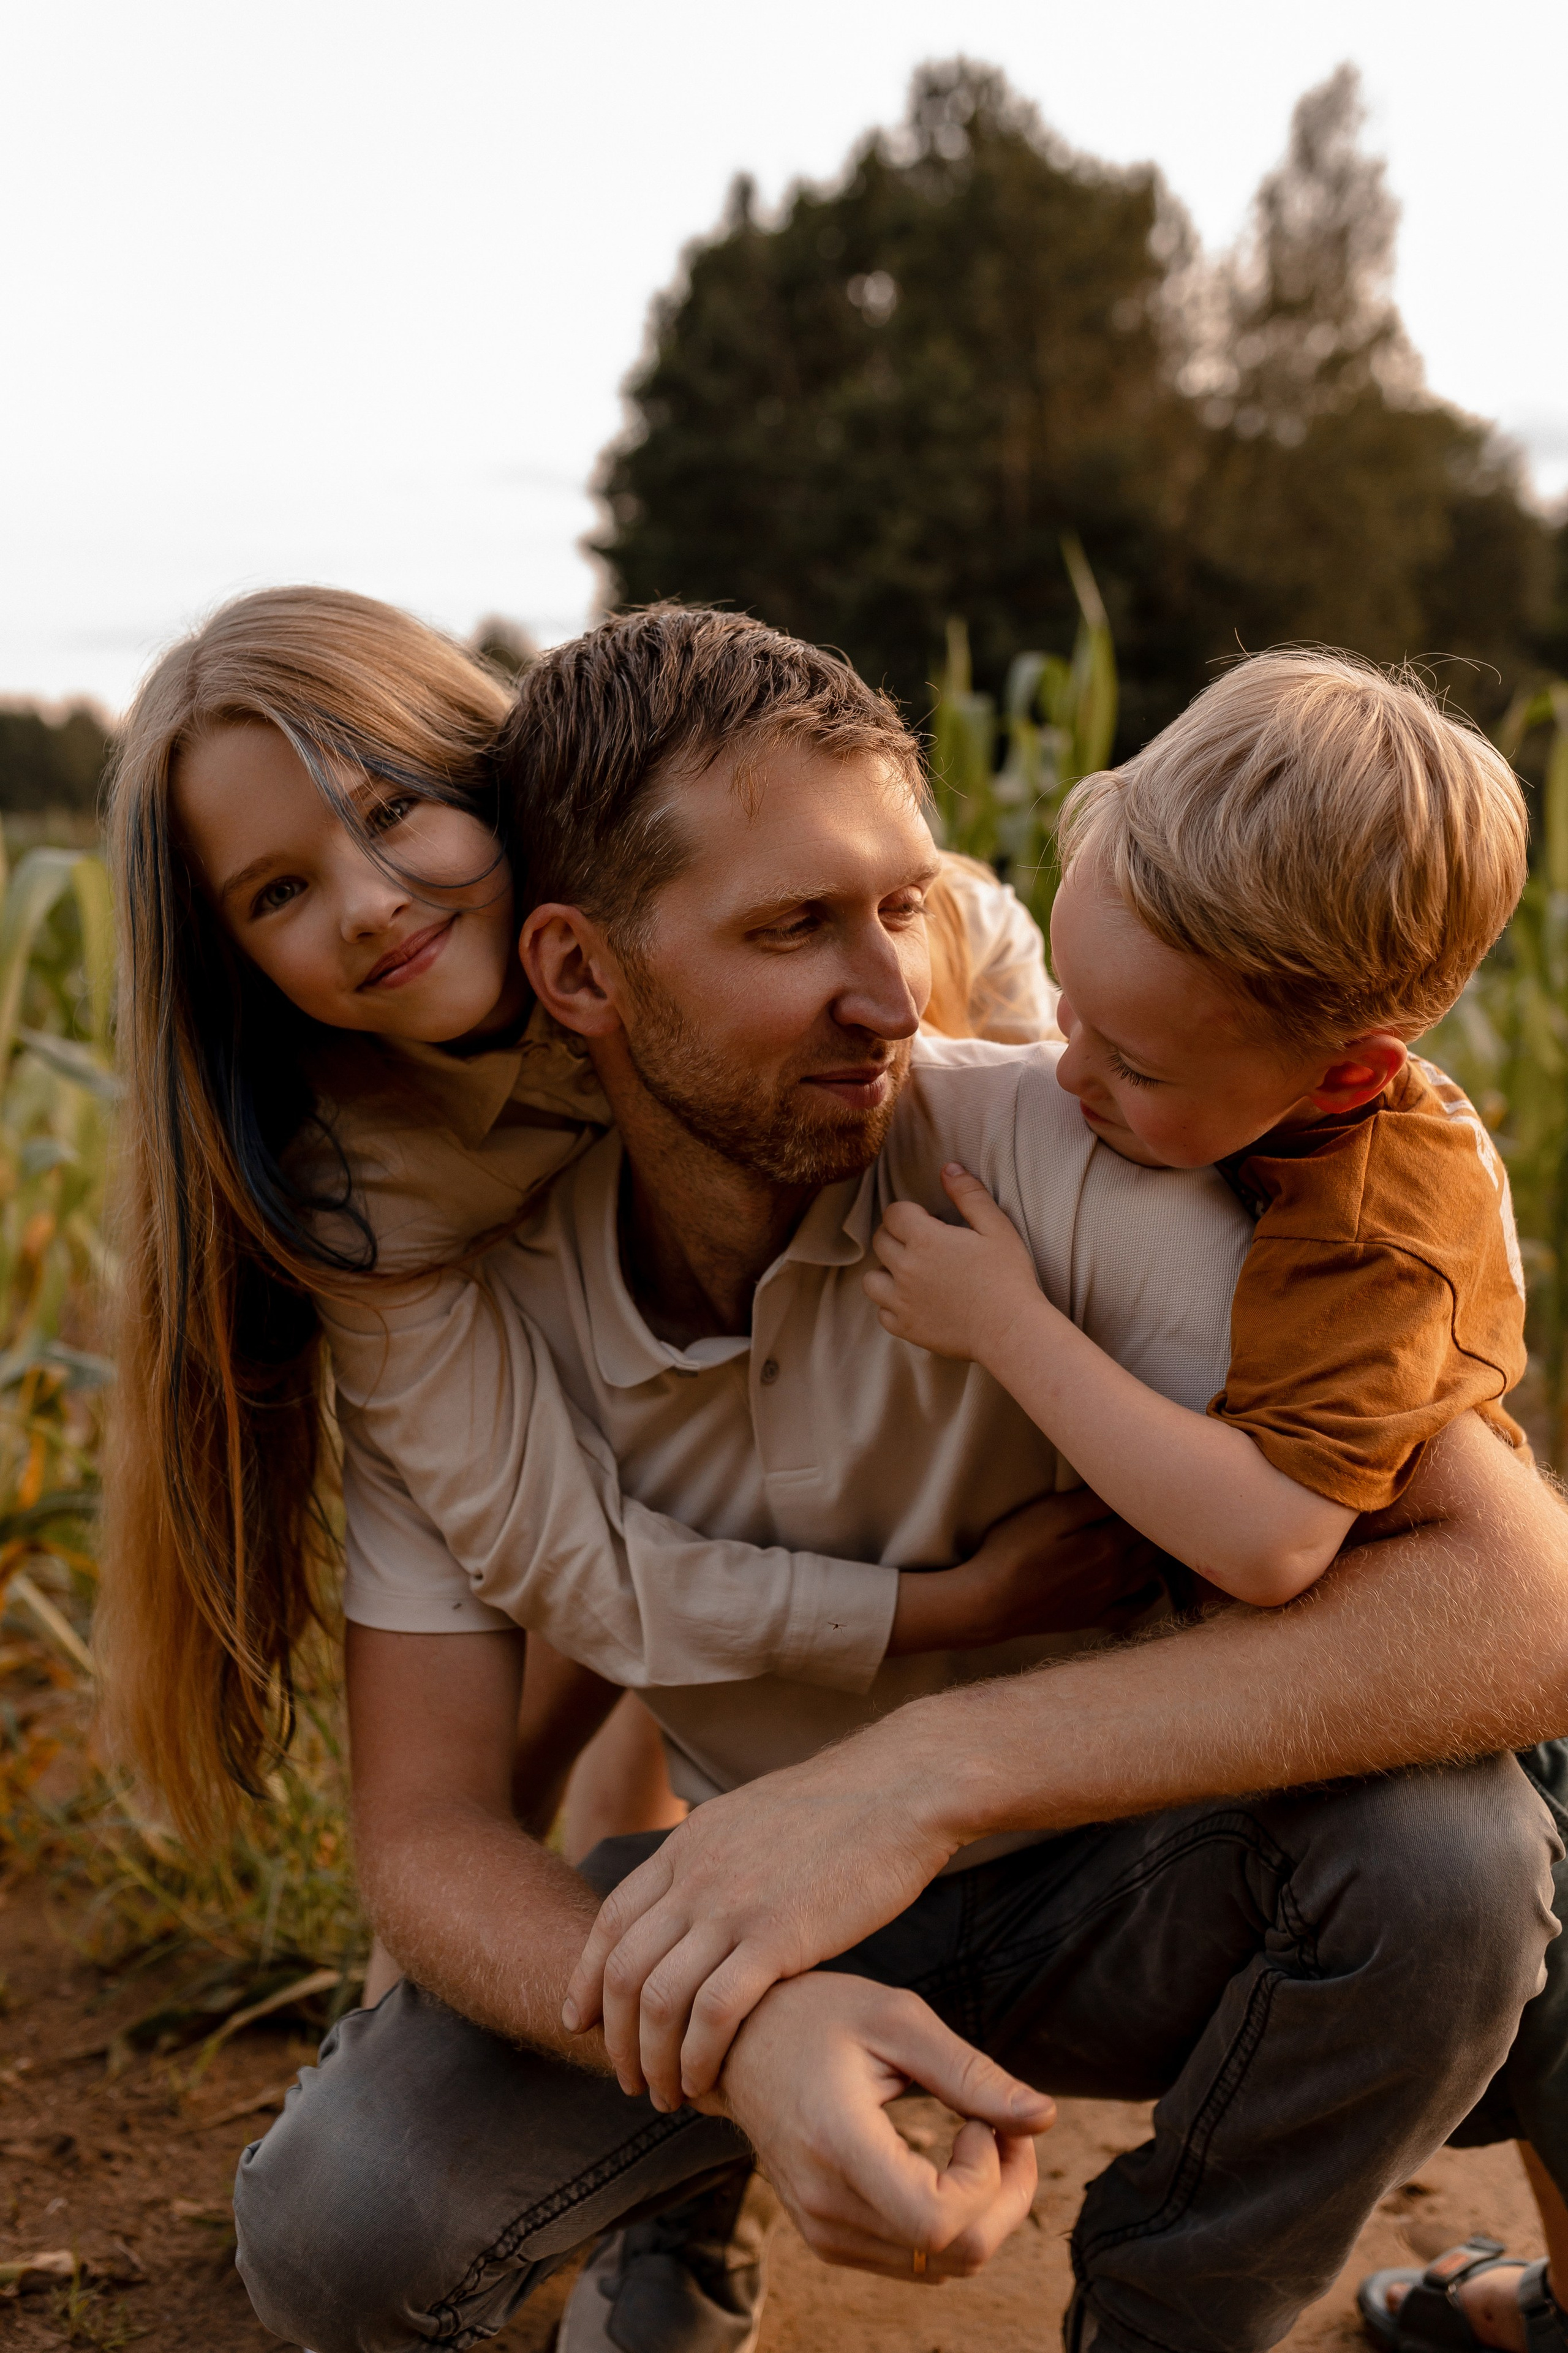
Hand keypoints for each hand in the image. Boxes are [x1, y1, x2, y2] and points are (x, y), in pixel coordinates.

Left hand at [562, 1709, 962, 2107]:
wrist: (901, 1785)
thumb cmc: (844, 1806)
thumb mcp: (753, 1816)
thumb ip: (718, 1855)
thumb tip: (702, 1888)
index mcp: (689, 1844)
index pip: (611, 1920)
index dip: (586, 1978)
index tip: (581, 2021)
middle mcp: (696, 1874)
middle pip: (623, 1969)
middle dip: (614, 2036)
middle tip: (625, 2077)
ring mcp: (732, 1904)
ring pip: (658, 1998)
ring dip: (652, 2059)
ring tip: (665, 2095)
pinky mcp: (778, 1935)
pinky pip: (713, 2011)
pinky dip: (698, 2057)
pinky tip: (706, 2081)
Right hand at [707, 1971, 1053, 2280]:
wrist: (736, 2043)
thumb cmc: (816, 2015)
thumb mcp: (897, 2020)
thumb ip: (971, 2073)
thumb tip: (1046, 2117)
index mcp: (838, 2145)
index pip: (938, 2222)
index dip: (988, 2180)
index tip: (982, 2119)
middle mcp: (826, 2205)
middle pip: (954, 2254)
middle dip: (1006, 2196)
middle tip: (1003, 2127)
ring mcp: (823, 2230)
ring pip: (941, 2265)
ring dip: (984, 2208)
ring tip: (976, 2133)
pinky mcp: (828, 2237)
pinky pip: (914, 2259)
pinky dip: (950, 2220)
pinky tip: (946, 2161)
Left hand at [864, 1165, 1042, 1361]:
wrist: (1011, 1330)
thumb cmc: (1009, 1277)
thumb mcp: (996, 1228)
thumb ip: (969, 1195)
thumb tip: (947, 1168)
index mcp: (925, 1240)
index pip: (894, 1213)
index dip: (910, 1213)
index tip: (932, 1222)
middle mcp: (905, 1269)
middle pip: (881, 1241)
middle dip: (897, 1236)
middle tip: (926, 1244)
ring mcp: (902, 1301)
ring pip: (871, 1279)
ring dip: (887, 1271)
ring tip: (912, 1273)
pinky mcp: (906, 1328)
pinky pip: (882, 1313)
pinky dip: (892, 1305)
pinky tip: (915, 1302)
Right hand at [889, 1488, 1166, 1653]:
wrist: (988, 1604)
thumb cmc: (1012, 1552)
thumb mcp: (1049, 1514)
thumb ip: (1091, 1503)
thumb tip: (1126, 1488)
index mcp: (1108, 1546)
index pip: (1146, 1518)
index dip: (1152, 1500)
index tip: (1155, 1484)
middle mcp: (1115, 1574)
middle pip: (1153, 1546)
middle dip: (1159, 1525)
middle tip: (1160, 1506)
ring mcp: (1105, 1599)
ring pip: (1149, 1573)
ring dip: (1157, 1555)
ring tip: (1159, 1535)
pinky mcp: (1091, 1617)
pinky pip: (1134, 1609)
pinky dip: (1149, 1596)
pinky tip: (1151, 1586)